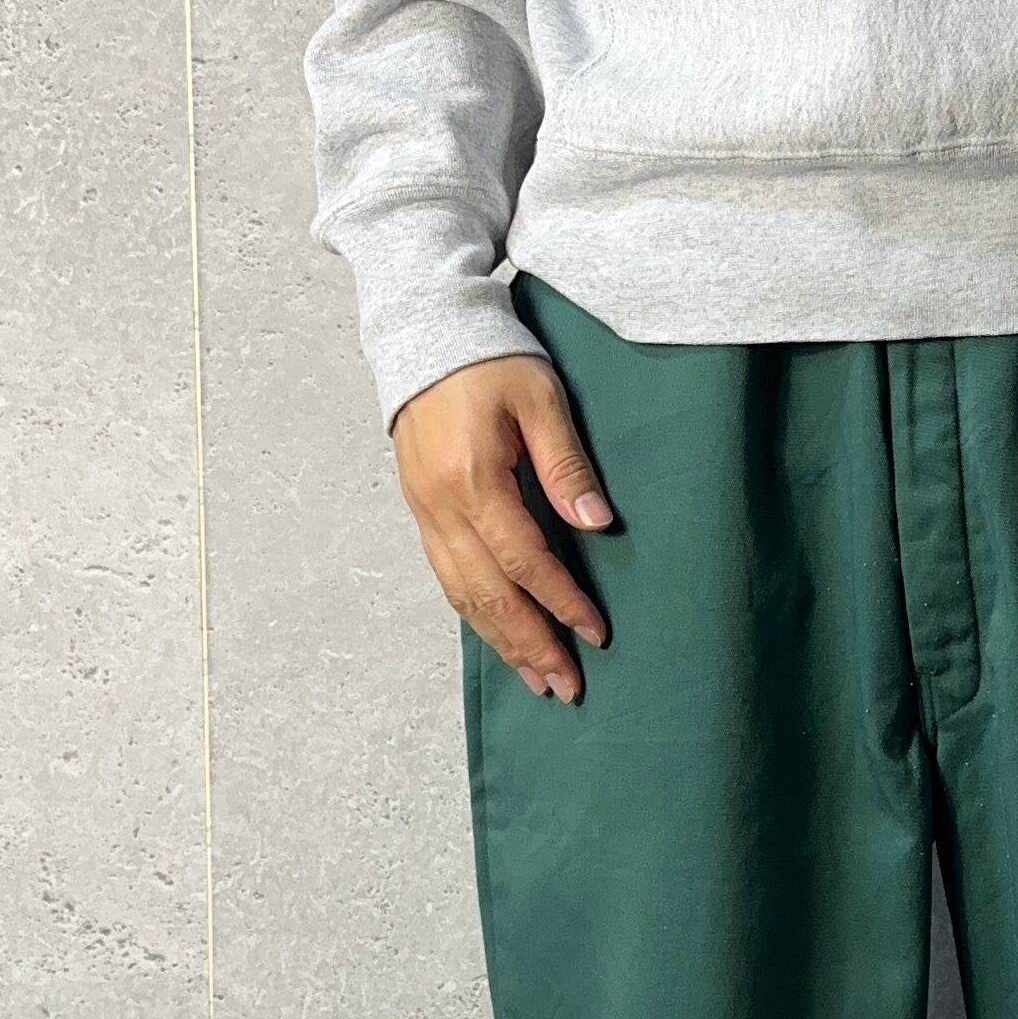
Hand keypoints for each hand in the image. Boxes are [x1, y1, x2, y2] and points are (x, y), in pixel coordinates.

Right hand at [392, 354, 613, 700]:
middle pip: (488, 594)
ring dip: (502, 641)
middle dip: (530, 644)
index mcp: (472, 479)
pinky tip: (499, 636)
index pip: (524, 560)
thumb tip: (596, 523)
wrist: (422, 330)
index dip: (561, 602)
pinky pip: (447, 576)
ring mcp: (424, 511)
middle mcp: (440, 506)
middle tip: (566, 688)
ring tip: (536, 680)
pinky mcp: (421, 509)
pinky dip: (476, 614)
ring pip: (462, 594)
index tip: (595, 634)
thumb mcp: (540, 398)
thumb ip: (566, 464)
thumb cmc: (487, 356)